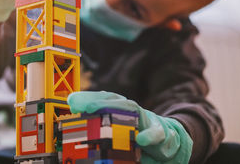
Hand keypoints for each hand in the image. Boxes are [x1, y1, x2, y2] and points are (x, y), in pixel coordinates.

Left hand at [67, 91, 192, 163]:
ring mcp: (146, 120)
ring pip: (132, 109)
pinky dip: (150, 135)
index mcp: (119, 110)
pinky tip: (142, 139)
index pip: (102, 100)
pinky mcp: (161, 133)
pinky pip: (156, 133)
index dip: (87, 98)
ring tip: (106, 113)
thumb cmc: (137, 138)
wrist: (169, 142)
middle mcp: (131, 111)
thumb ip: (100, 131)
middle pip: (114, 100)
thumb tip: (76, 135)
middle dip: (98, 100)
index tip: (71, 101)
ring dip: (119, 109)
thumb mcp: (117, 134)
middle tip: (83, 105)